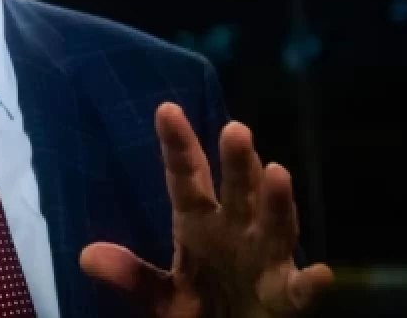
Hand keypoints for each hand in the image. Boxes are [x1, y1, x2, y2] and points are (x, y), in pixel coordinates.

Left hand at [80, 103, 333, 316]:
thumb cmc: (198, 308)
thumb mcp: (159, 295)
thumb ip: (130, 275)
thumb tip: (86, 256)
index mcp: (199, 223)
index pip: (186, 177)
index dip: (178, 145)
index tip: (166, 109)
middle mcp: (236, 230)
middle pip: (237, 190)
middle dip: (237, 162)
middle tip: (234, 128)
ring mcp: (266, 260)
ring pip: (275, 225)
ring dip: (277, 201)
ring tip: (276, 171)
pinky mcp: (286, 296)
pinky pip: (301, 289)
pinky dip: (311, 283)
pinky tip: (320, 273)